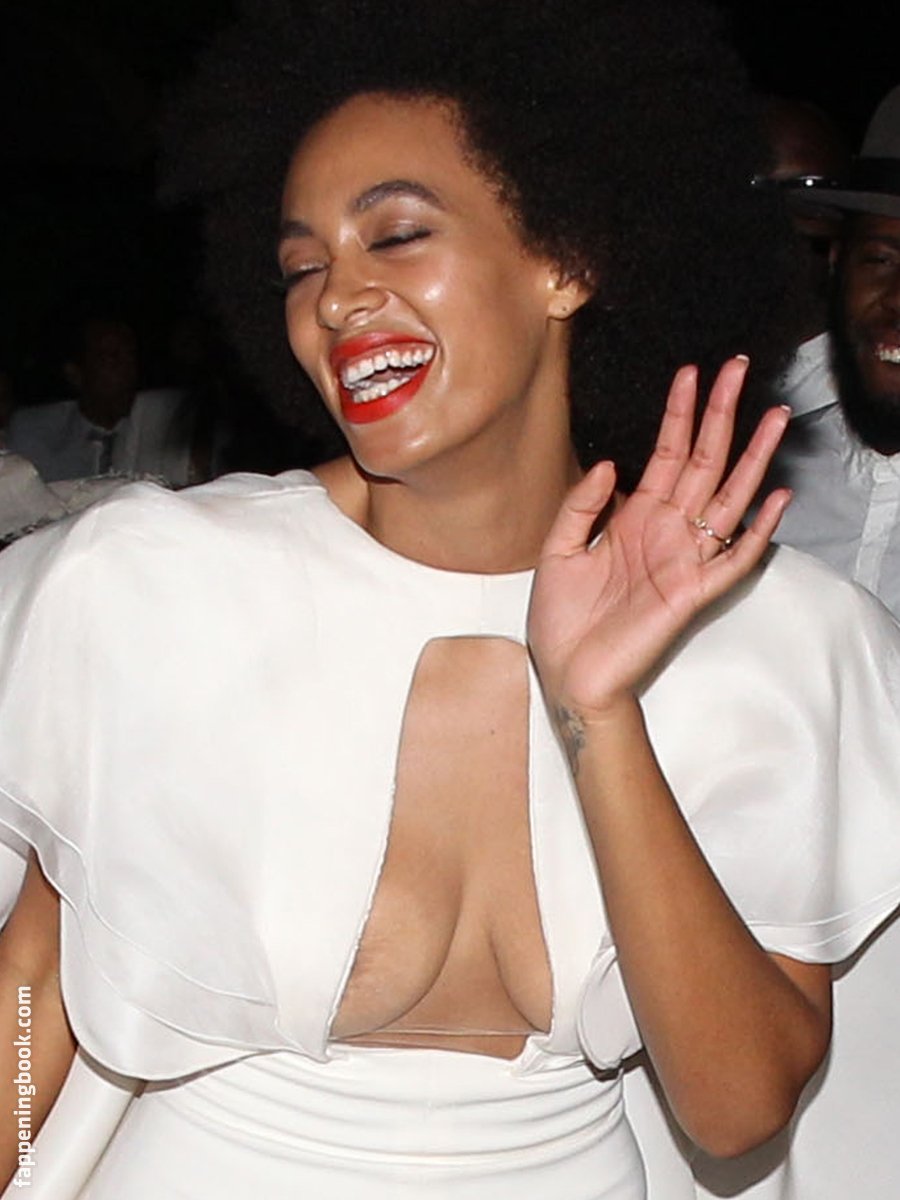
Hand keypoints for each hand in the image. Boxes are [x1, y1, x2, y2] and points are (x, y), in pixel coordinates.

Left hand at [527, 358, 790, 716]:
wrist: (566, 672)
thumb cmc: (561, 616)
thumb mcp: (557, 548)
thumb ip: (582, 505)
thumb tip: (611, 464)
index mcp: (635, 517)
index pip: (667, 454)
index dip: (680, 414)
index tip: (692, 374)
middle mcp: (666, 531)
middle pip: (705, 463)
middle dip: (721, 416)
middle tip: (739, 369)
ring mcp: (683, 560)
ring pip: (728, 499)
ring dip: (752, 458)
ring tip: (774, 418)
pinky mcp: (692, 594)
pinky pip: (733, 560)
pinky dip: (756, 532)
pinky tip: (774, 499)